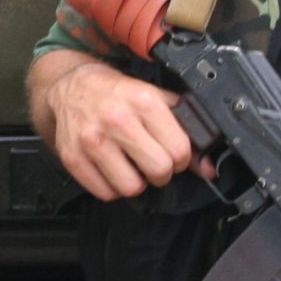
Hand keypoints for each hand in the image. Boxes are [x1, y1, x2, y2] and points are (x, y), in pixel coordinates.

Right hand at [36, 56, 203, 200]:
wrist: (72, 86)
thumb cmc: (118, 94)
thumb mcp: (155, 100)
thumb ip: (185, 130)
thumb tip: (208, 168)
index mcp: (143, 101)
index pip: (179, 150)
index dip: (181, 158)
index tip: (172, 153)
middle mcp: (117, 120)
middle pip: (158, 171)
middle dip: (161, 172)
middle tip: (152, 161)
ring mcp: (92, 140)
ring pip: (131, 188)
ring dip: (136, 182)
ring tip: (131, 165)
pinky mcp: (73, 157)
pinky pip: (106, 193)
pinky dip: (112, 187)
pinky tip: (112, 168)